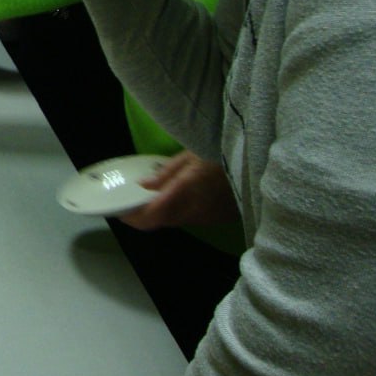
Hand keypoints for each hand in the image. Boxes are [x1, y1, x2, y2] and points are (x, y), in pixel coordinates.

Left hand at [119, 151, 240, 229]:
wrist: (254, 163)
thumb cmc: (216, 153)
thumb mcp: (187, 157)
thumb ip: (164, 174)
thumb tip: (142, 186)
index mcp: (184, 190)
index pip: (152, 214)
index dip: (134, 218)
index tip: (121, 212)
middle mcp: (195, 208)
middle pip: (162, 221)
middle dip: (144, 217)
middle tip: (131, 206)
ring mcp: (208, 217)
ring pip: (176, 221)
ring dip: (161, 215)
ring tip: (149, 201)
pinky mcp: (218, 220)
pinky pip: (192, 220)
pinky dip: (179, 213)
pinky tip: (175, 201)